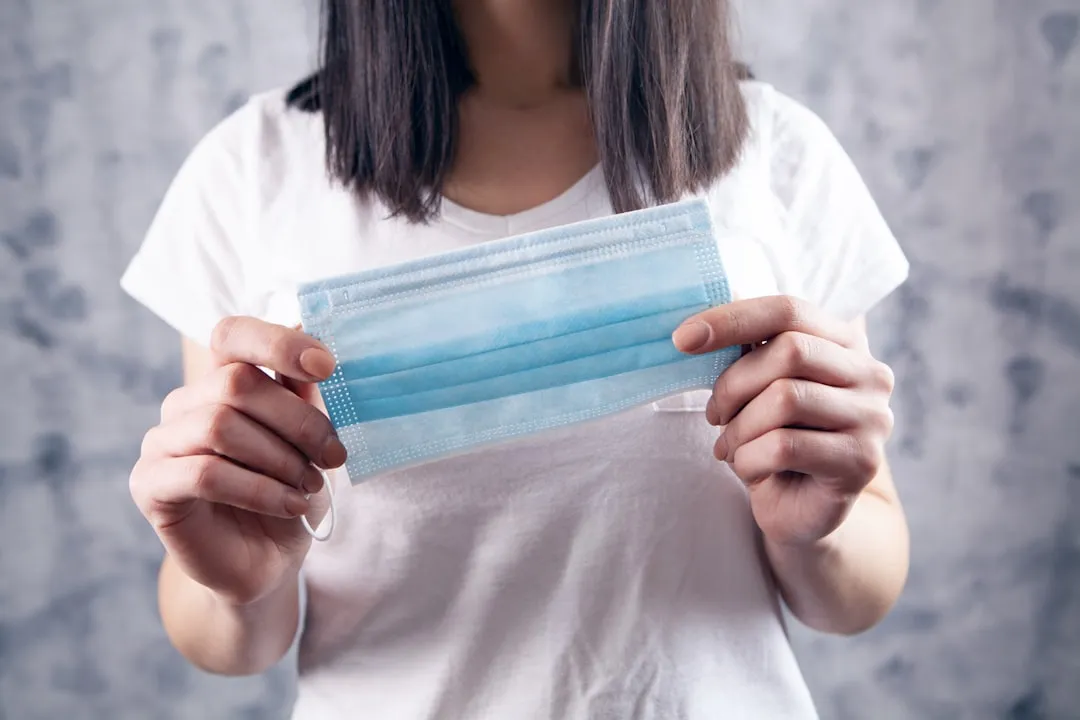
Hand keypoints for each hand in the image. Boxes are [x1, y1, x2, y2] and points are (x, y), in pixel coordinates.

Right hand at [129, 317, 346, 605]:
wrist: (266, 562)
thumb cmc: (287, 492)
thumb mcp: (307, 440)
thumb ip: (305, 394)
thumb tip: (321, 346)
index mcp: (222, 380)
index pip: (233, 335)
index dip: (279, 343)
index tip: (327, 367)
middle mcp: (184, 404)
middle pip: (236, 384)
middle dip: (298, 421)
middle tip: (332, 455)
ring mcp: (161, 443)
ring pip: (219, 425)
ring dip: (279, 458)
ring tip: (308, 485)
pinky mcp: (150, 486)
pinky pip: (205, 473)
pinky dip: (259, 489)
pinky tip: (289, 505)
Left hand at [673, 296, 894, 546]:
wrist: (802, 510)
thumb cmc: (773, 439)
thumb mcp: (758, 388)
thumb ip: (745, 350)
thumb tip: (699, 322)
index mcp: (845, 344)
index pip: (789, 311)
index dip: (733, 319)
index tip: (682, 339)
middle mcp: (871, 374)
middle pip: (790, 351)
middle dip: (734, 384)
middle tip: (714, 414)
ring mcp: (872, 418)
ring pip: (785, 399)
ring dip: (739, 427)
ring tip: (729, 446)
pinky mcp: (861, 462)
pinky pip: (785, 446)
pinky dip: (750, 458)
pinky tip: (748, 467)